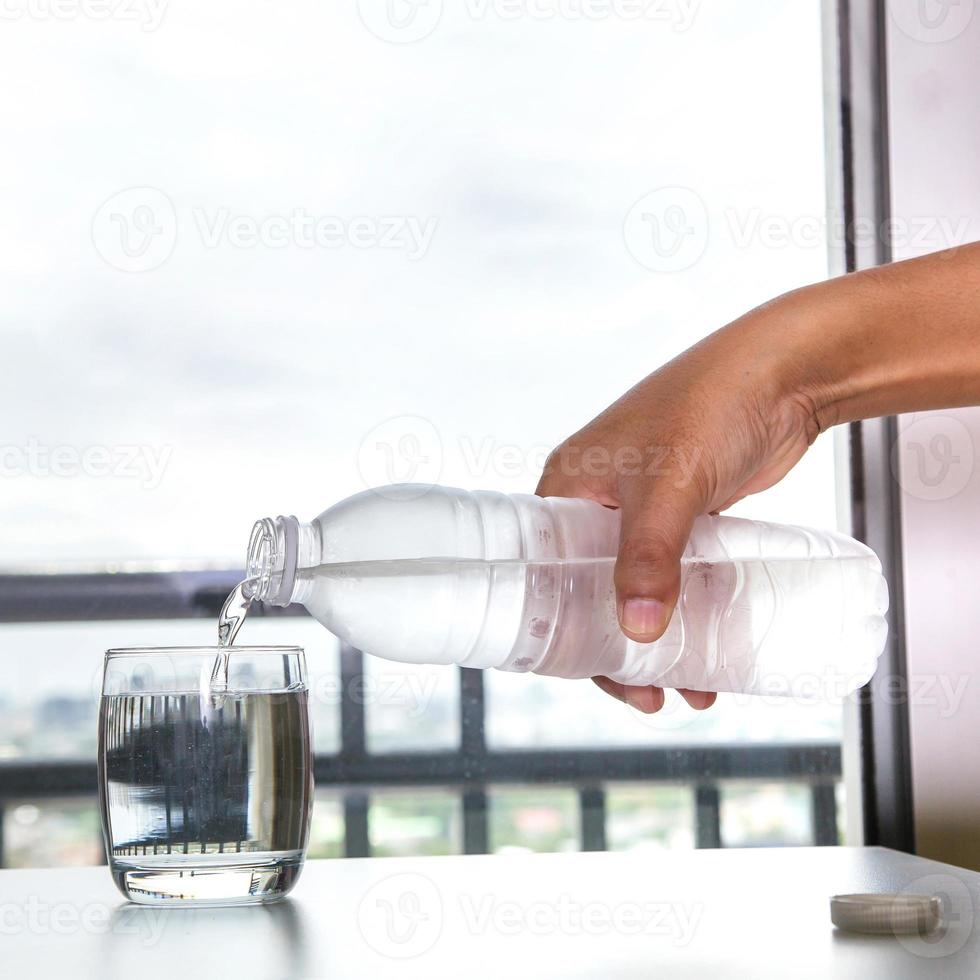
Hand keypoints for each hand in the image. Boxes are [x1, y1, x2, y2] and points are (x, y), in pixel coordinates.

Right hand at [536, 290, 829, 712]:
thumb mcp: (668, 485)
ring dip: (661, 642)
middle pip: (592, 592)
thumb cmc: (710, 404)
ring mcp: (643, 509)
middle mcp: (597, 501)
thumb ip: (648, 556)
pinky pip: (675, 576)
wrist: (783, 373)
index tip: (592, 676)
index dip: (563, 631)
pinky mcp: (685, 515)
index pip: (544, 573)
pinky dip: (688, 614)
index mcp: (566, 486)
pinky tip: (711, 648)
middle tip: (649, 696)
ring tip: (692, 688)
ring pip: (638, 590)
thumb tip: (636, 630)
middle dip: (620, 651)